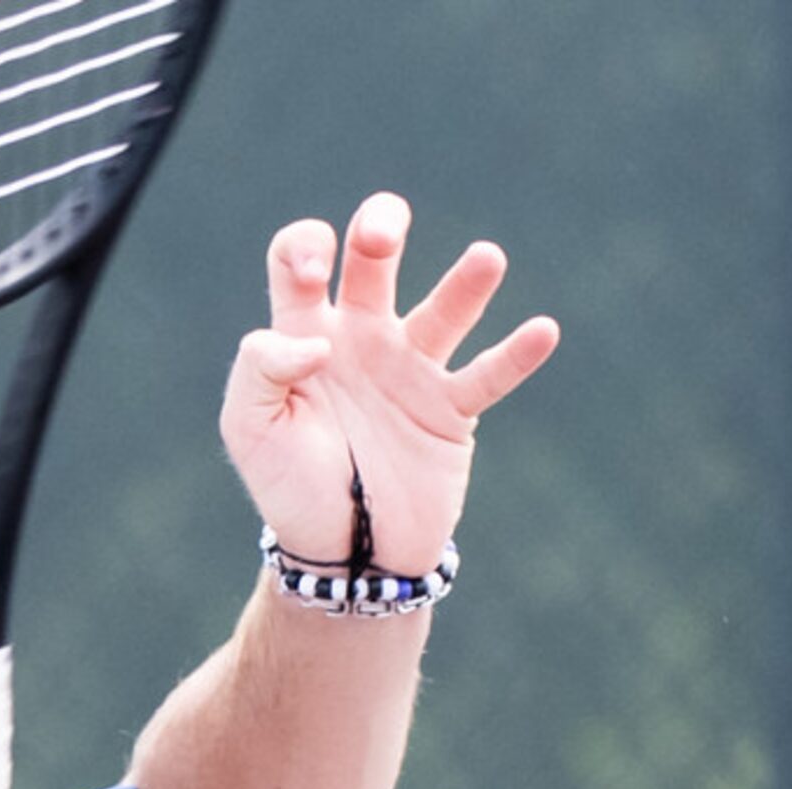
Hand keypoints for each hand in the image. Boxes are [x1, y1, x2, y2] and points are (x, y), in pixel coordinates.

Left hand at [219, 192, 559, 575]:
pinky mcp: (449, 411)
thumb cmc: (288, 486)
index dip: (304, 248)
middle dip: (379, 233)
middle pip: (373, 263)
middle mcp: (360, 339)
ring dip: (466, 282)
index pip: (298, 261)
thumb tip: (317, 340)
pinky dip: (518, 356)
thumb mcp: (248, 428)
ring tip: (487, 258)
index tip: (312, 274)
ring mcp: (409, 371)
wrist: (341, 552)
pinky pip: (488, 376)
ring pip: (444, 311)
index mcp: (304, 334)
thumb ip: (260, 368)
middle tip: (383, 231)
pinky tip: (543, 331)